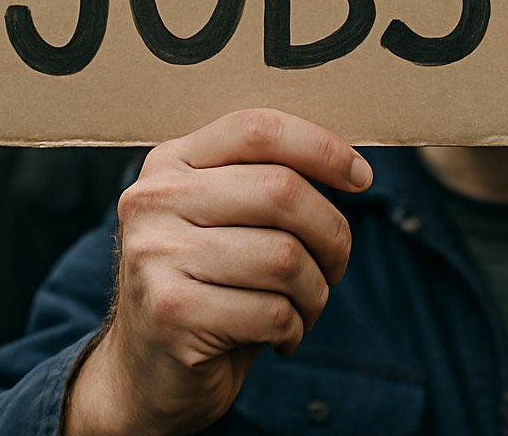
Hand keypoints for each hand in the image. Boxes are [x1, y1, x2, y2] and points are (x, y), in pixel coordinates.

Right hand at [64, 109, 372, 435]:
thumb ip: (264, 183)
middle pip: (281, 190)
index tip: (360, 178)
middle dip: (332, 233)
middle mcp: (154, 201)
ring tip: (301, 308)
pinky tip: (277, 337)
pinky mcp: (170, 314)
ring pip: (285, 257)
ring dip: (315, 292)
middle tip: (335, 265)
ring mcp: (155, 257)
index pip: (257, 130)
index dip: (321, 148)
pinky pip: (272, 312)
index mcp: (170, 163)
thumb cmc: (208, 289)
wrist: (146, 376)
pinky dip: (293, 329)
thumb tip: (350, 167)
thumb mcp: (223, 221)